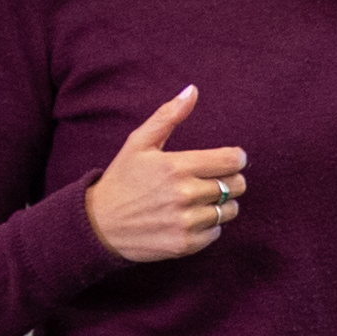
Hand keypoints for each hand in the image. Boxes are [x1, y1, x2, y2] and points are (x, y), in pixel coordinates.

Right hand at [86, 88, 249, 262]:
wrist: (99, 225)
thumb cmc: (121, 179)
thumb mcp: (139, 143)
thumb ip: (168, 116)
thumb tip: (192, 90)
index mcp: (176, 166)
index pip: (231, 161)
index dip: (236, 158)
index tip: (231, 159)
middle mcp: (184, 194)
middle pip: (236, 185)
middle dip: (231, 180)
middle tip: (214, 180)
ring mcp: (185, 222)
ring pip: (229, 210)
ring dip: (222, 204)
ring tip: (201, 199)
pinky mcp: (184, 244)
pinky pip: (217, 232)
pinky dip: (210, 225)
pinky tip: (190, 218)